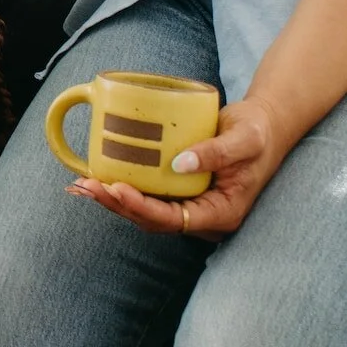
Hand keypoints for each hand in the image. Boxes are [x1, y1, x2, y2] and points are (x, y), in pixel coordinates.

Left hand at [70, 96, 289, 238]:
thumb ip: (218, 152)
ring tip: (82, 186)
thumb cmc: (258, 131)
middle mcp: (203, 216)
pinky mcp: (180, 192)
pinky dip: (123, 189)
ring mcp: (191, 206)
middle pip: (153, 220)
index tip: (118, 190)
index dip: (143, 208)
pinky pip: (149, 196)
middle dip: (118, 205)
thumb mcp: (245, 138)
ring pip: (146, 211)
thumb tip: (180, 164)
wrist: (264, 126)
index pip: (176, 220)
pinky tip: (97, 178)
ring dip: (114, 200)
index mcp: (222, 213)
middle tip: (86, 186)